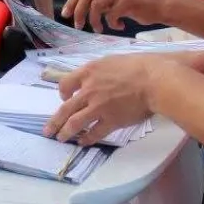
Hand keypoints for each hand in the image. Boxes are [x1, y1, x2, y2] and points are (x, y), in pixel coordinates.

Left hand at [43, 54, 165, 144]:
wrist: (154, 80)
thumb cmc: (138, 66)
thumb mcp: (112, 60)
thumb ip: (99, 70)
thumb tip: (95, 76)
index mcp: (89, 72)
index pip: (65, 84)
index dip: (62, 93)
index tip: (63, 98)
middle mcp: (89, 90)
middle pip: (65, 108)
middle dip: (54, 121)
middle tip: (48, 130)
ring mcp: (98, 107)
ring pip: (75, 123)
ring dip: (66, 132)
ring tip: (60, 139)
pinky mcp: (111, 121)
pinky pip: (95, 133)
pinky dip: (87, 139)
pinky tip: (83, 142)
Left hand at [62, 0, 166, 32]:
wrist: (162, 7)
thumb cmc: (139, 5)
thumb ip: (102, 0)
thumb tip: (81, 9)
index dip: (72, 1)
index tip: (66, 14)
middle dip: (78, 12)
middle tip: (78, 26)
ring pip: (95, 5)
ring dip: (94, 21)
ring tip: (99, 29)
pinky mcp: (128, 0)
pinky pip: (110, 15)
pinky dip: (111, 24)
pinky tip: (119, 26)